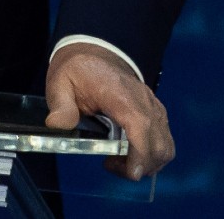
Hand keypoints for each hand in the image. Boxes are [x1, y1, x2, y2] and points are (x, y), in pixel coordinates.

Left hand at [43, 42, 174, 180]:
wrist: (94, 52)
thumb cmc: (79, 69)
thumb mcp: (60, 83)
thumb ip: (60, 105)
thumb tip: (58, 124)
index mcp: (121, 94)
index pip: (141, 126)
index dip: (140, 153)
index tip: (131, 172)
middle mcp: (144, 102)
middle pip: (158, 144)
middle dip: (140, 166)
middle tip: (110, 163)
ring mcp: (153, 108)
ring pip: (165, 146)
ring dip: (147, 163)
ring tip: (119, 160)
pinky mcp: (155, 113)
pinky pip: (163, 141)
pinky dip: (151, 155)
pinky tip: (128, 153)